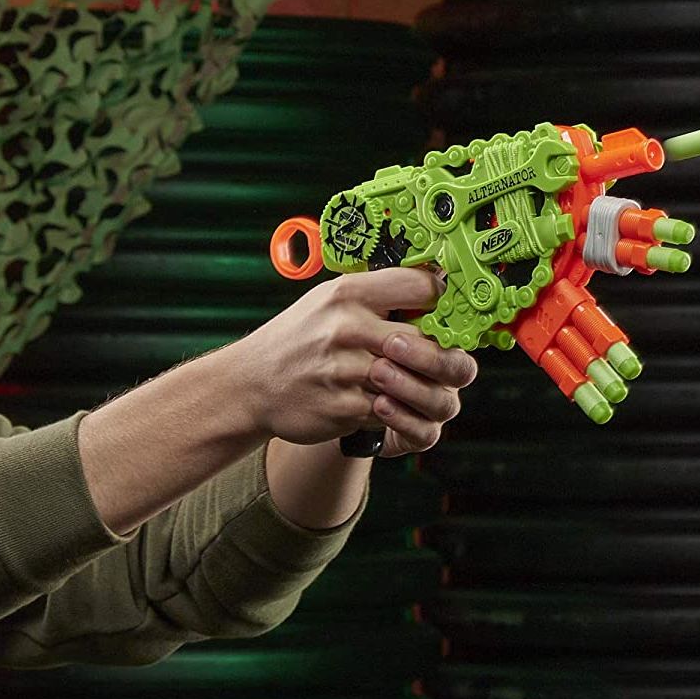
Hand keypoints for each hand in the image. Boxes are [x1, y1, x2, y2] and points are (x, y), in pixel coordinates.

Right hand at [234, 266, 478, 457]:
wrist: (251, 384)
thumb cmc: (298, 338)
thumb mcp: (329, 300)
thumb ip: (378, 295)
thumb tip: (436, 289)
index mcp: (349, 293)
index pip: (422, 286)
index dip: (444, 299)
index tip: (448, 311)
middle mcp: (348, 328)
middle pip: (429, 343)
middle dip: (444, 357)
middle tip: (445, 363)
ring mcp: (347, 371)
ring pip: (416, 383)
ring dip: (421, 389)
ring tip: (419, 387)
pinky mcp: (345, 408)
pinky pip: (393, 412)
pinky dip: (396, 411)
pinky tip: (388, 404)